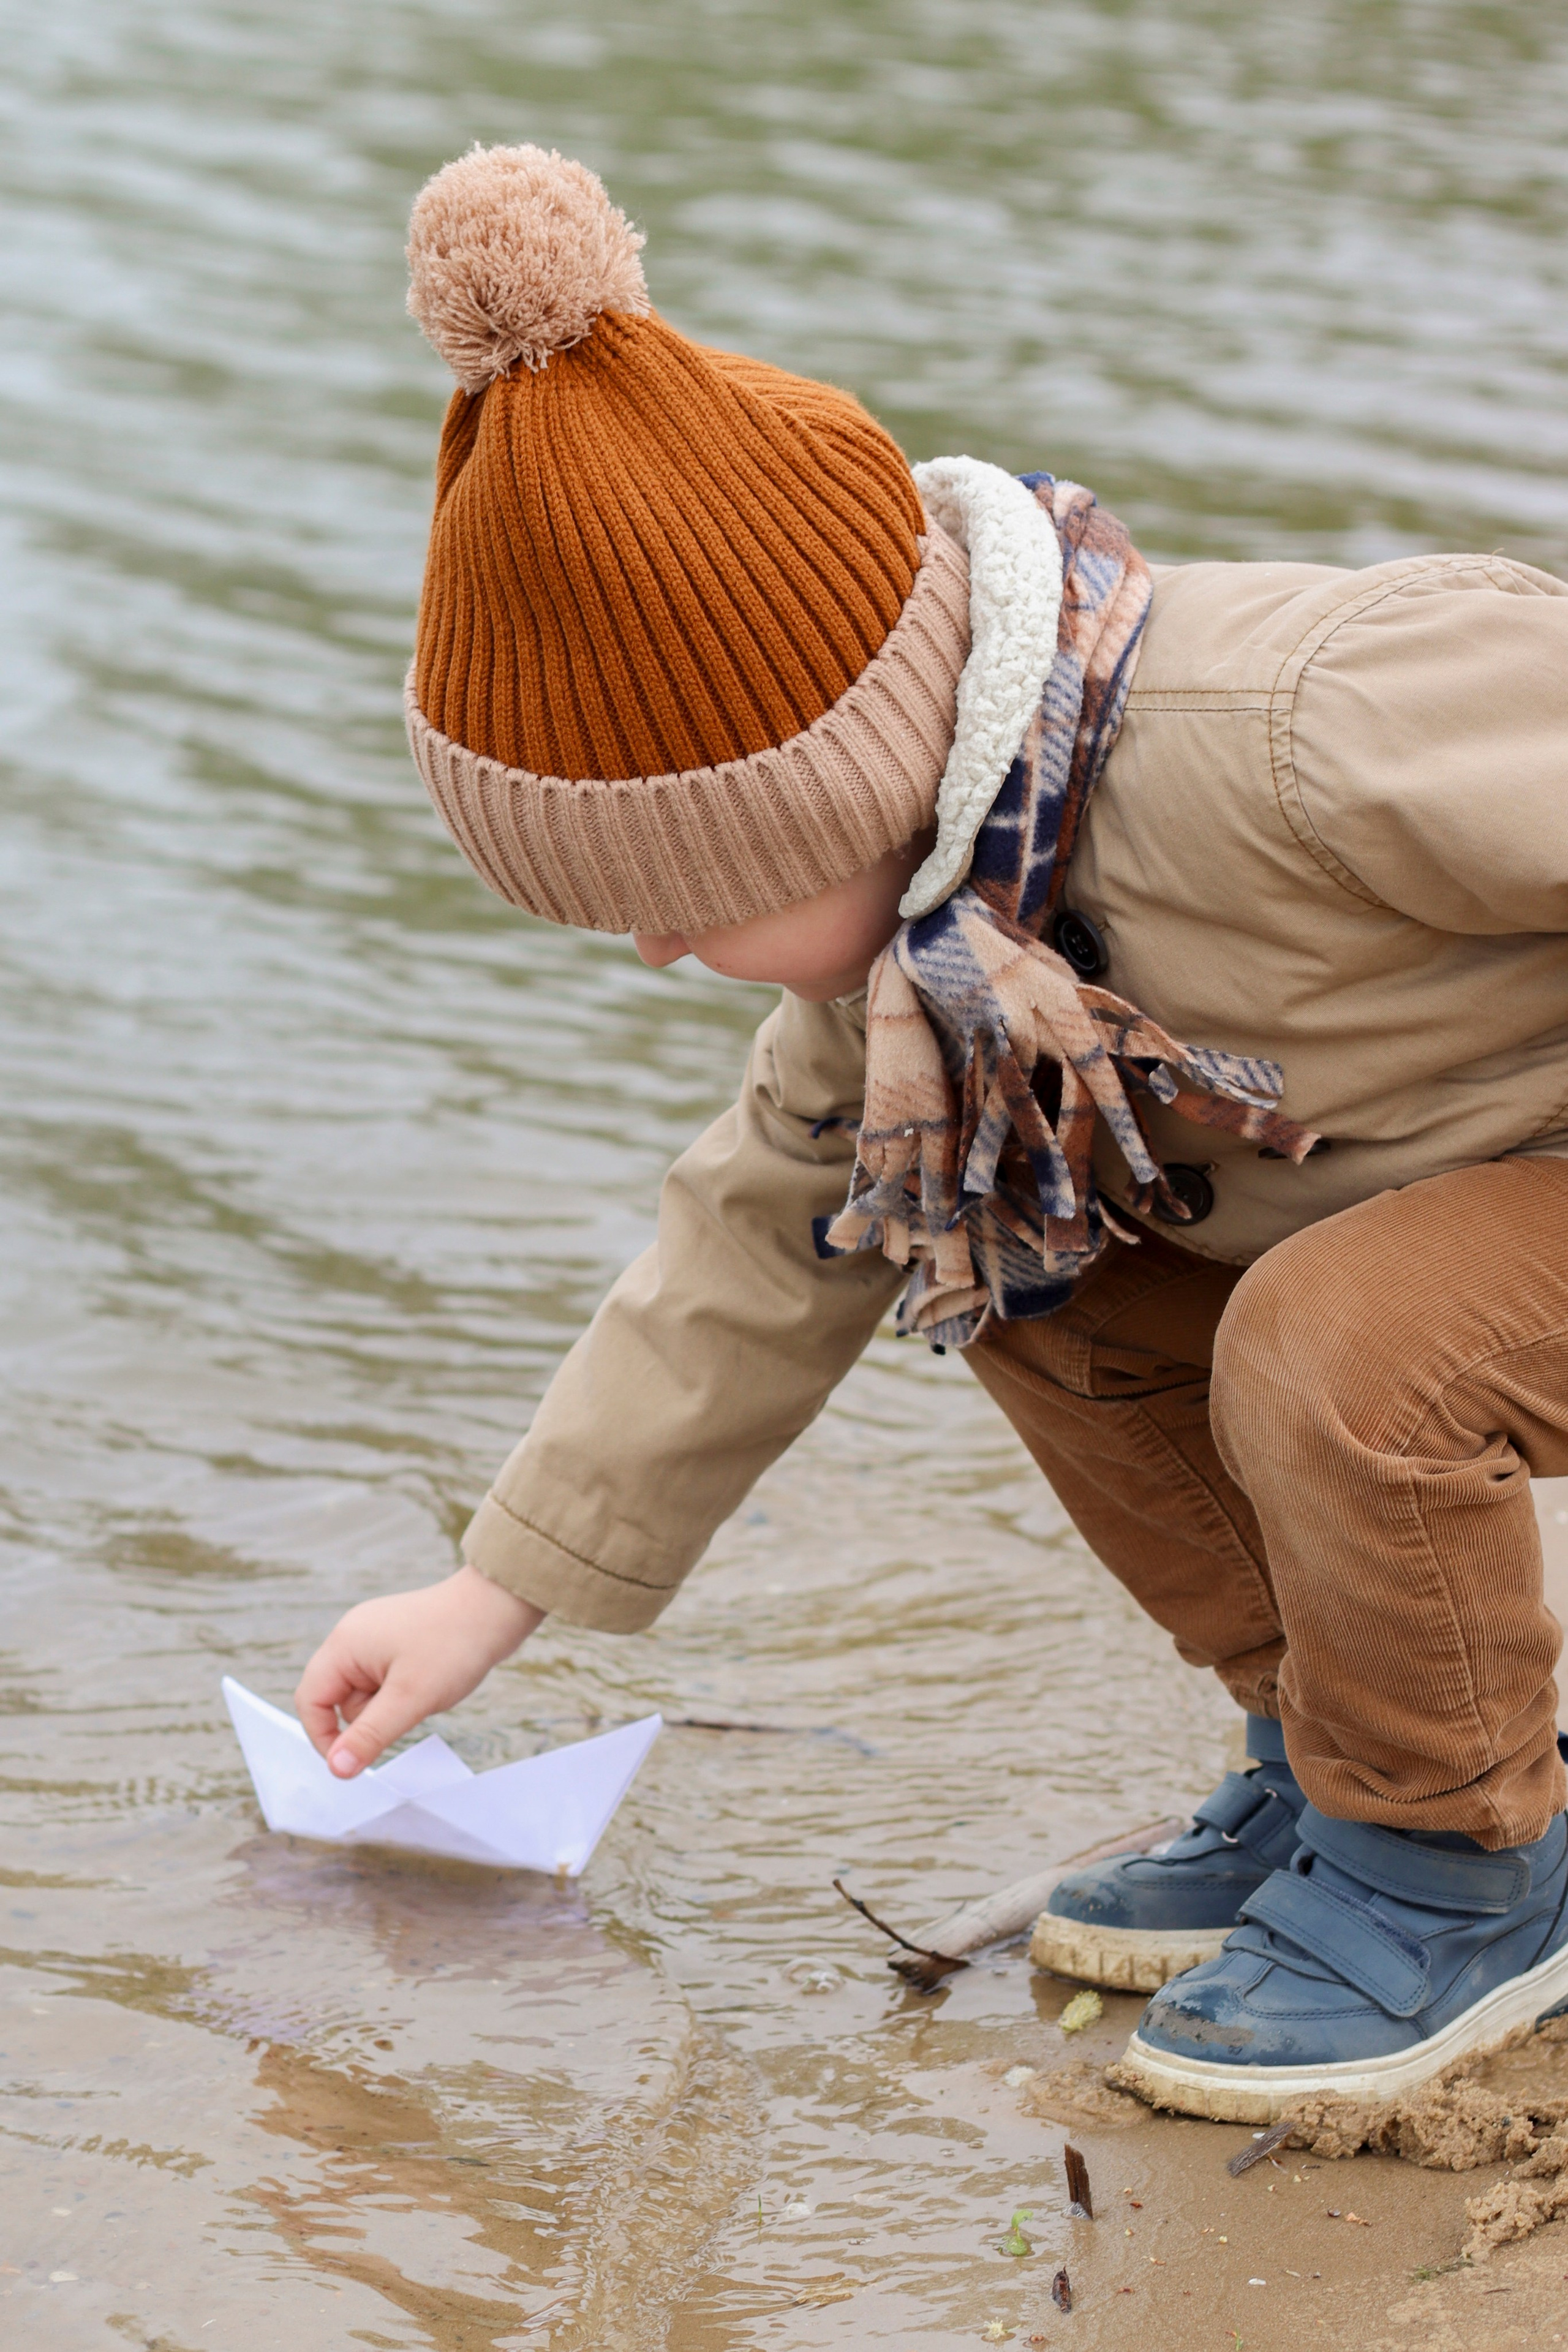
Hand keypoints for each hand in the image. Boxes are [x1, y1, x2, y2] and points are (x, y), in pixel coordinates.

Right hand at [295, 1565, 543, 1776]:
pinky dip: (403, 1692)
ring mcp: (375, 1638)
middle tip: (407, 1710)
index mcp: (344, 1644)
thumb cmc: (454, 1644)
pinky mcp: (396, 1642)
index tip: (352, 1763)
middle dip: (369, 1717)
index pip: (310, 1700)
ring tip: (426, 1689)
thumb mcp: (410, 1699)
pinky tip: (430, 1681)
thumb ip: (369, 1736)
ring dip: (390, 1706)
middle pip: (337, 1699)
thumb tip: (336, 1769)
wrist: (497, 1606)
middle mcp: (353, 1637)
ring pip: (365, 1694)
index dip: (324, 1737)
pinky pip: (385, 1681)